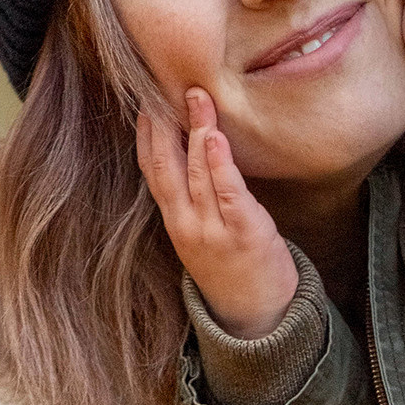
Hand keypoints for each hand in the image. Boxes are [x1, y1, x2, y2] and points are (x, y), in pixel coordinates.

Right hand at [138, 88, 297, 338]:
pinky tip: (214, 137)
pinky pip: (228, 192)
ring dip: (196, 129)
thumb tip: (192, 154)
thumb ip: (193, 200)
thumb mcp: (202, 236)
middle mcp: (187, 224)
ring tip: (197, 97)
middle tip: (164, 86)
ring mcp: (213, 229)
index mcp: (175, 221)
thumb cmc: (233, 269)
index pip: (152, 169)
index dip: (147, 134)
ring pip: (197, 172)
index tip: (146, 101)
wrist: (258, 318)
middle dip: (165, 124)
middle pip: (167, 166)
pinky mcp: (245, 232)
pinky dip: (219, 163)